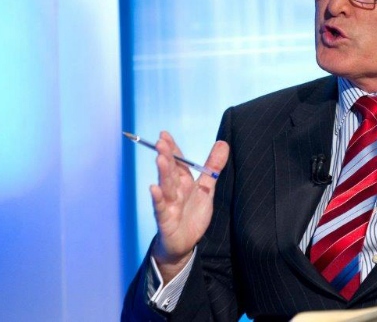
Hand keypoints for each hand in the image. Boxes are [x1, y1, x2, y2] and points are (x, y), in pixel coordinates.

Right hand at [149, 131, 229, 282]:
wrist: (184, 243)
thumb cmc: (192, 214)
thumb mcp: (206, 189)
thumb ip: (212, 167)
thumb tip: (223, 143)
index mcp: (184, 181)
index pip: (177, 161)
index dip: (172, 148)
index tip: (164, 134)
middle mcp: (174, 190)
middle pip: (170, 171)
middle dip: (166, 155)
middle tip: (161, 141)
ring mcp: (169, 204)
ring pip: (165, 186)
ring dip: (163, 172)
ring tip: (160, 158)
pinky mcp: (166, 219)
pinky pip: (161, 208)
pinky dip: (157, 198)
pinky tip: (154, 188)